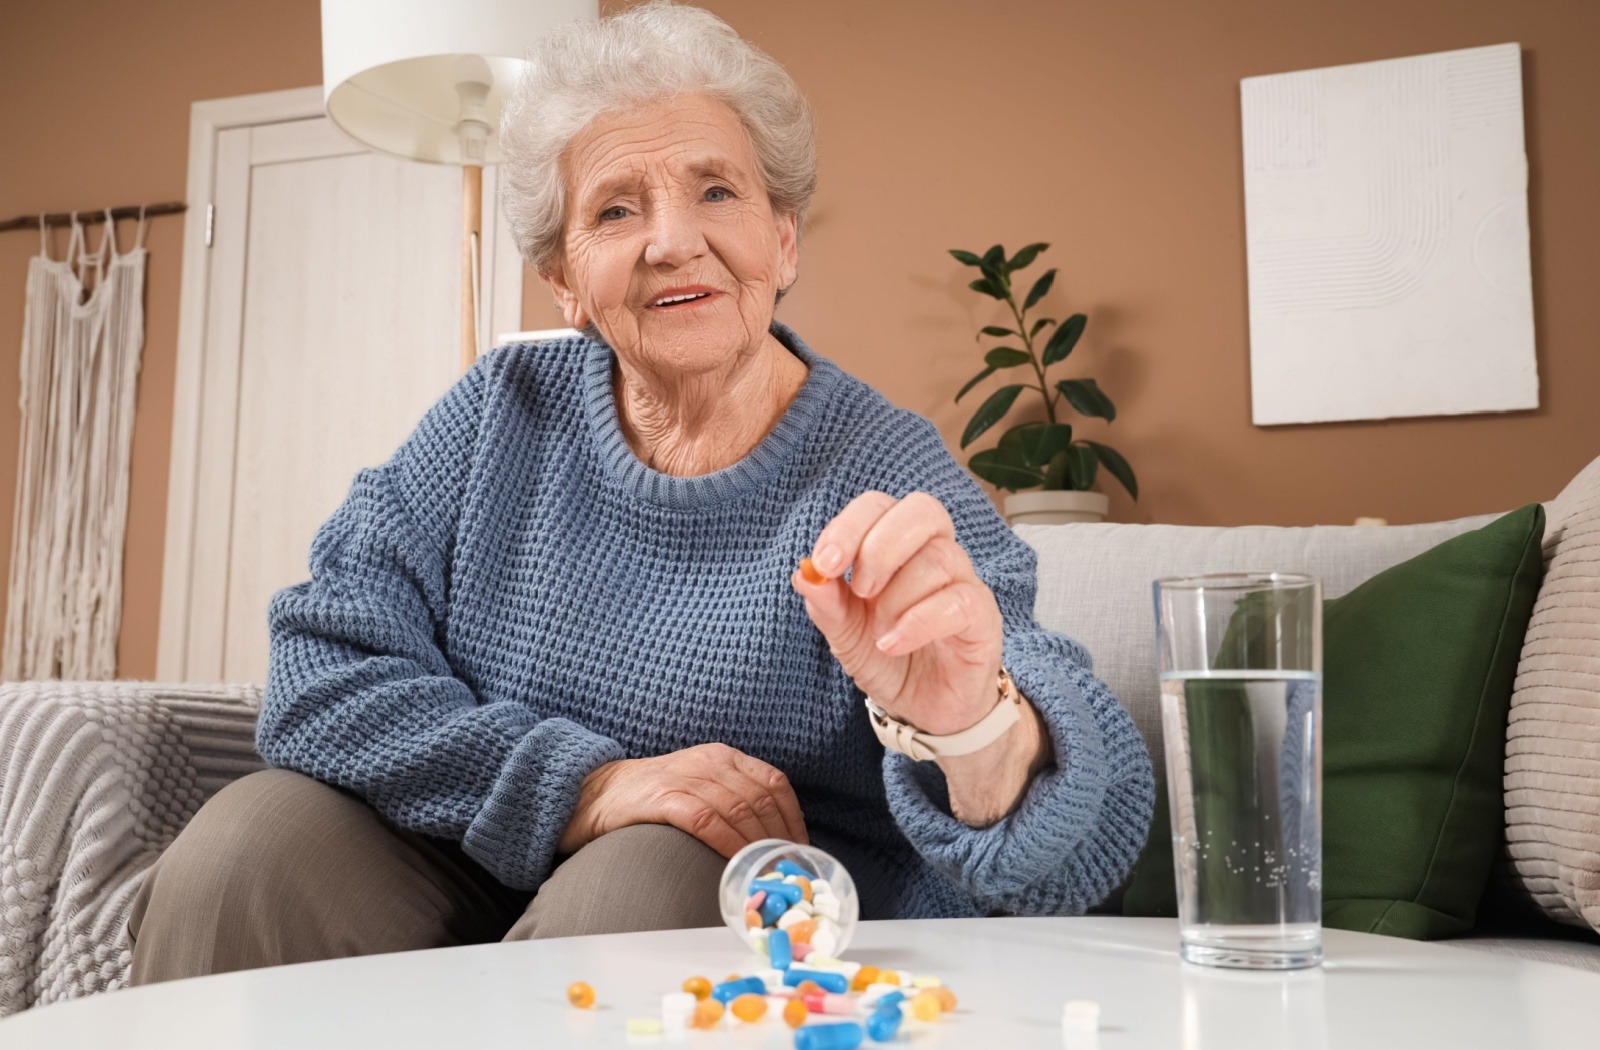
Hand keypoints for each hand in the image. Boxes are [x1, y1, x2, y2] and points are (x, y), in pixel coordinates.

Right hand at [557, 743, 807, 858]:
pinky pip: (705, 819)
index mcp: (724, 757)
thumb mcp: (700, 787)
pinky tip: (735, 863)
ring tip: (768, 873)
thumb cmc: (654, 798)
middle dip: (779, 838)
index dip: (793, 819)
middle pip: (760, 799)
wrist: (595, 792)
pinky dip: (727, 842)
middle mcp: (709, 762)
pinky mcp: (662, 797)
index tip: (800, 851)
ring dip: (758, 845)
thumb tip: (774, 842)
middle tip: (787, 871)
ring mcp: (685, 777)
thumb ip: (733, 802)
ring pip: (738, 809)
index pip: (774, 783)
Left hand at [791, 491, 1003, 736]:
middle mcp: (935, 553)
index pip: (879, 505)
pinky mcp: (982, 617)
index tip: (824, 564)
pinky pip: (959, 601)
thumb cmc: (888, 657)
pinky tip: (892, 645)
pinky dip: (918, 622)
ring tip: (880, 634)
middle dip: (879, 547)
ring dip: (895, 598)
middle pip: (922, 510)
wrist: (922, 709)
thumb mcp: (845, 633)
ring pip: (937, 559)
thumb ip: (826, 603)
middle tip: (859, 590)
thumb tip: (804, 573)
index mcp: (898, 546)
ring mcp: (964, 582)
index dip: (850, 525)